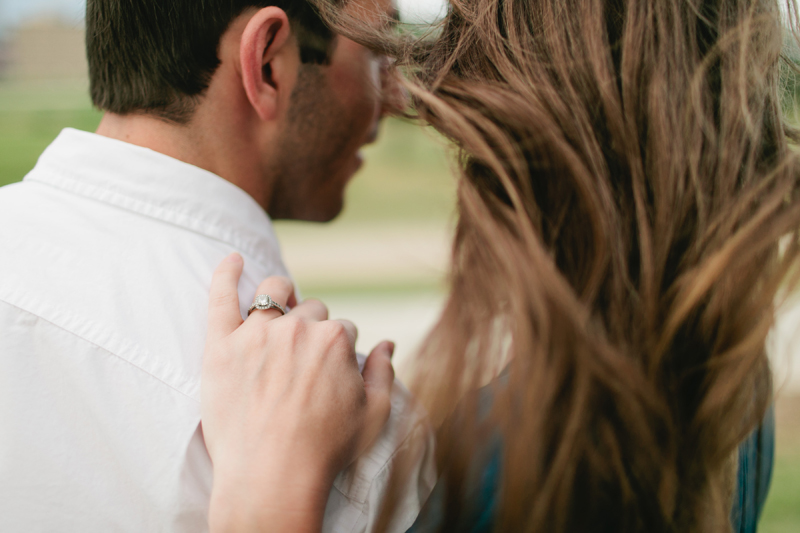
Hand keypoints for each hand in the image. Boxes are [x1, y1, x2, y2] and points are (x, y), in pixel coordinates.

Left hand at [201, 253, 395, 531]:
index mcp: (336, 339)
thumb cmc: (325, 451)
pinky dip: (226, 273)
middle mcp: (298, 328)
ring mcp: (256, 333)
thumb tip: (386, 343)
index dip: (338, 351)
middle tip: (302, 363)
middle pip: (310, 310)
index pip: (342, 327)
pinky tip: (231, 259)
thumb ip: (383, 372)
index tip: (328, 375)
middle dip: (311, 328)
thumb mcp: (373, 415)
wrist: (272, 478)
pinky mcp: (220, 345)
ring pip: (272, 294)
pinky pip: (220, 297)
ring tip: (277, 313)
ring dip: (280, 297)